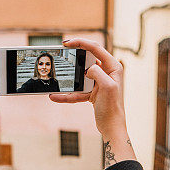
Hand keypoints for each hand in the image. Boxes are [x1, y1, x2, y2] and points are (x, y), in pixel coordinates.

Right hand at [49, 39, 135, 166]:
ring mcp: (98, 82)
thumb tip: (87, 69)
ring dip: (68, 79)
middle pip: (87, 59)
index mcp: (113, 67)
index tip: (67, 43)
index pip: (96, 48)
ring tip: (56, 77)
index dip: (81, 43)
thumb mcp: (107, 87)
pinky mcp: (92, 92)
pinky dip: (66, 94)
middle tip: (61, 53)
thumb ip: (97, 72)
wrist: (111, 127)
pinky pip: (77, 91)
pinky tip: (55, 97)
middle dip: (74, 57)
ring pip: (79, 76)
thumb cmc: (113, 108)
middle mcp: (107, 72)